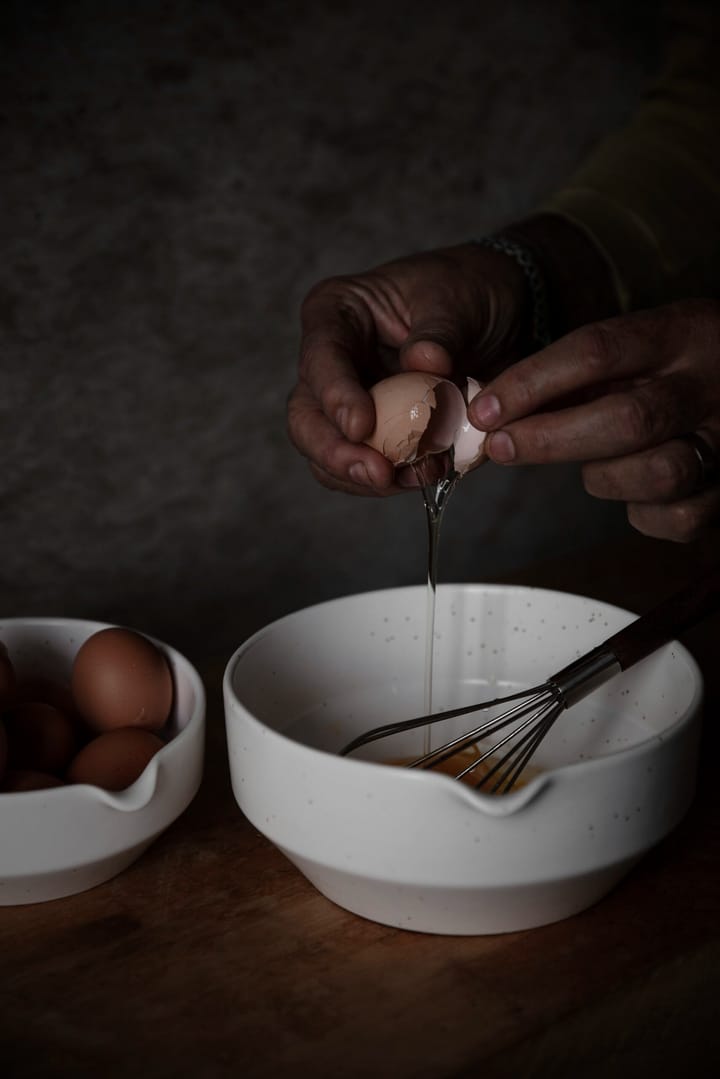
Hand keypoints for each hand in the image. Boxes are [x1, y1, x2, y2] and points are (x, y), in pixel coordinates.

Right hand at [287, 243, 529, 495]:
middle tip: (378, 473)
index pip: (321, 357)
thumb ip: (440, 332)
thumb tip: (424, 363)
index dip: (335, 396)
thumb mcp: (458, 298)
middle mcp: (332, 361)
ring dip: (366, 476)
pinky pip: (364, 467)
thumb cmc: (468, 291)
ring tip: (417, 477)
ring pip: (327, 453)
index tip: (362, 426)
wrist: (502, 316)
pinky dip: (392, 481)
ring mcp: (349, 401)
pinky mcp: (375, 433)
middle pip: (306, 417)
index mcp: (338, 312)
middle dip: (336, 452)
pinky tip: (424, 476)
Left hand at [468, 300, 719, 540]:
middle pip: (628, 420)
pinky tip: (634, 493)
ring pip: (659, 473)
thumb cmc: (677, 369)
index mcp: (681, 332)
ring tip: (596, 467)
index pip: (597, 352)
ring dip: (606, 477)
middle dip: (551, 439)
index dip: (531, 383)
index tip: (484, 409)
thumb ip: (580, 374)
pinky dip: (644, 513)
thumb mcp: (641, 348)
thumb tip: (494, 408)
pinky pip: (678, 518)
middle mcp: (710, 386)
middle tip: (502, 447)